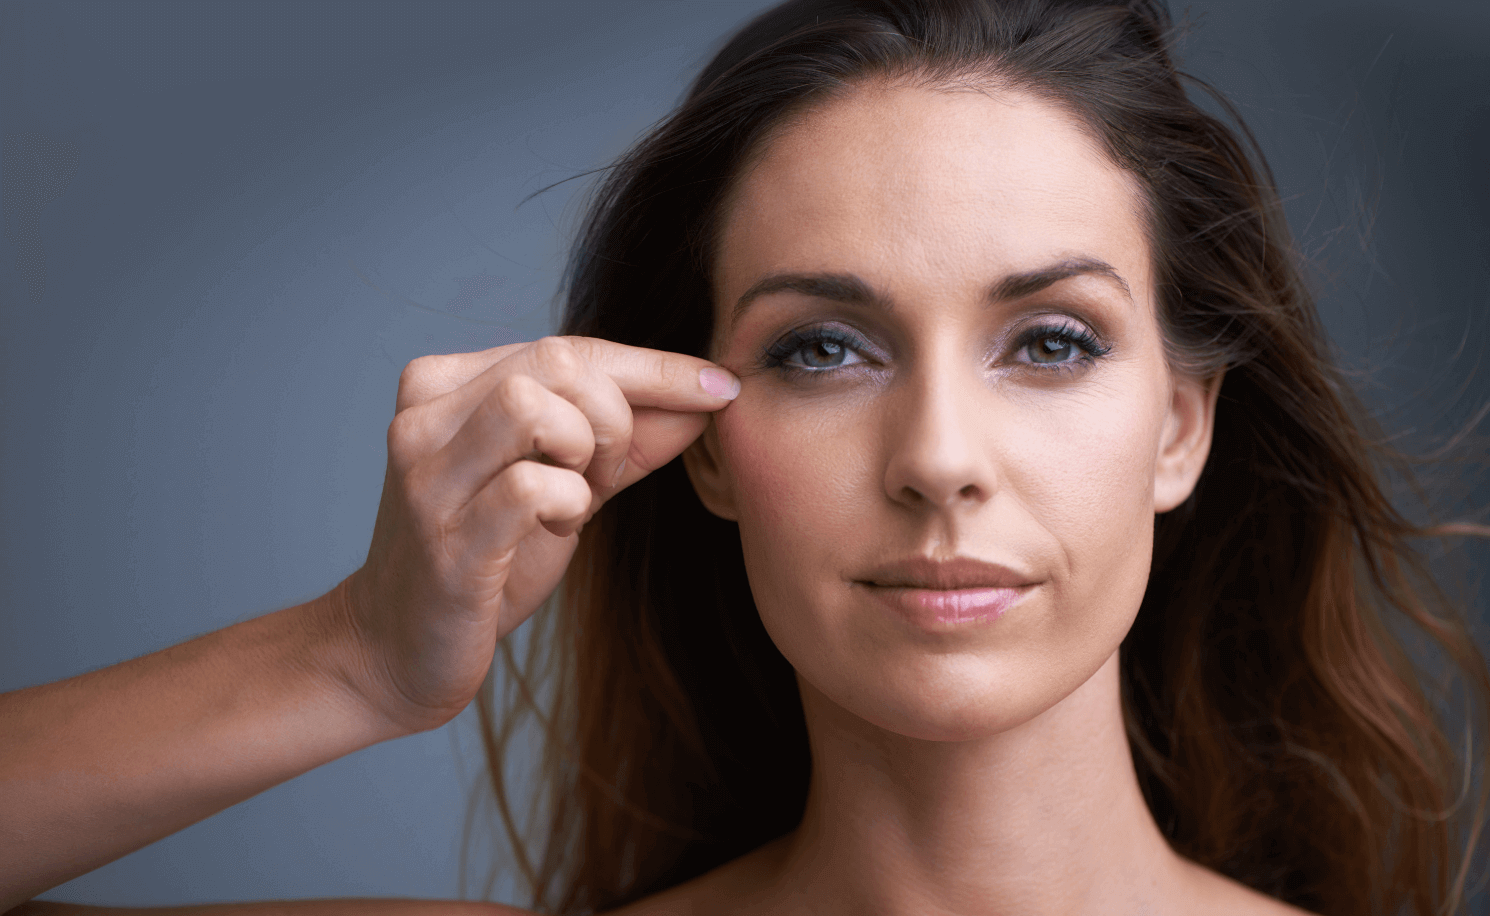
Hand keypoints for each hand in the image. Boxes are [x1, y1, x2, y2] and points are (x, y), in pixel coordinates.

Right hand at [334, 335, 738, 733]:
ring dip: (585, 452)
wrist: (398, 649)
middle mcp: (424, 417)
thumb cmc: (486, 560)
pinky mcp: (446, 538)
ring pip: (534, 405)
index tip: (717, 386)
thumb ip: (627, 441)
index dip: (655, 367)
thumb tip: (708, 395)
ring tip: (577, 498)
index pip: (569, 347)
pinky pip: (531, 487)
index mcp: (445, 385)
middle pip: (557, 362)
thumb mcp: (563, 485)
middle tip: (606, 476)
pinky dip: (569, 503)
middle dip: (614, 416)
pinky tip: (556, 531)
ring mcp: (428, 477)